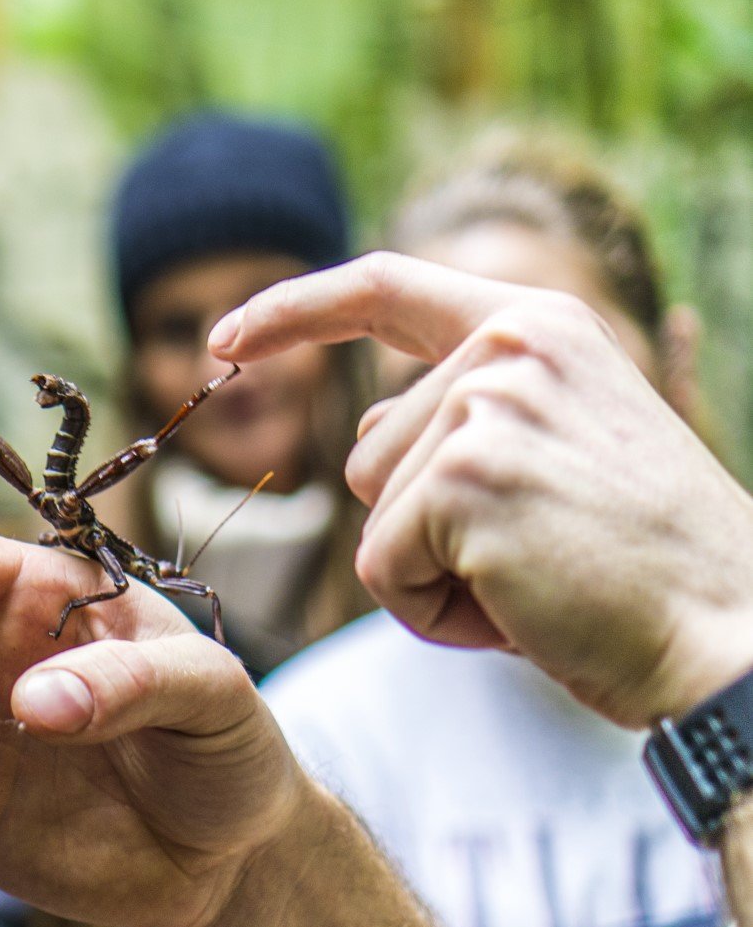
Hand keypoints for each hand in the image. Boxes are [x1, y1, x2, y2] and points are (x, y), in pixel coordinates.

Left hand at [210, 251, 752, 726]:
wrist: (734, 638)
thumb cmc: (644, 570)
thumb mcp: (564, 450)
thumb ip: (472, 419)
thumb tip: (368, 434)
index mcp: (537, 326)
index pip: (383, 288)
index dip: (292, 311)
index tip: (225, 337)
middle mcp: (507, 347)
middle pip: (368, 453)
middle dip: (427, 527)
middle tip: (543, 554)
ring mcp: (483, 408)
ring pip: (372, 514)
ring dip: (433, 571)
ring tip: (539, 579)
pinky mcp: (462, 480)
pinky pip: (381, 570)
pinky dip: (432, 613)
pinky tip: (521, 610)